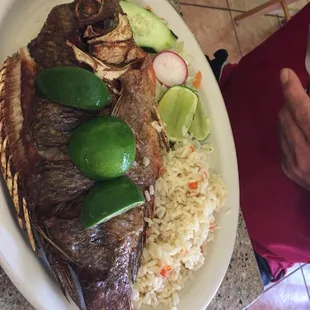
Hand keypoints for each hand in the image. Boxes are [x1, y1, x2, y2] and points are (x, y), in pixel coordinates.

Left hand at [278, 68, 309, 189]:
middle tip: (301, 99)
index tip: (285, 74)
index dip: (291, 89)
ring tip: (301, 116)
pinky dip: (288, 132)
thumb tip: (307, 98)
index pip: (301, 110)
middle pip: (286, 116)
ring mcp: (293, 164)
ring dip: (288, 117)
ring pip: (281, 128)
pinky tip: (299, 133)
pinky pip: (281, 142)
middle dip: (291, 103)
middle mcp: (304, 153)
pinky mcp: (288, 170)